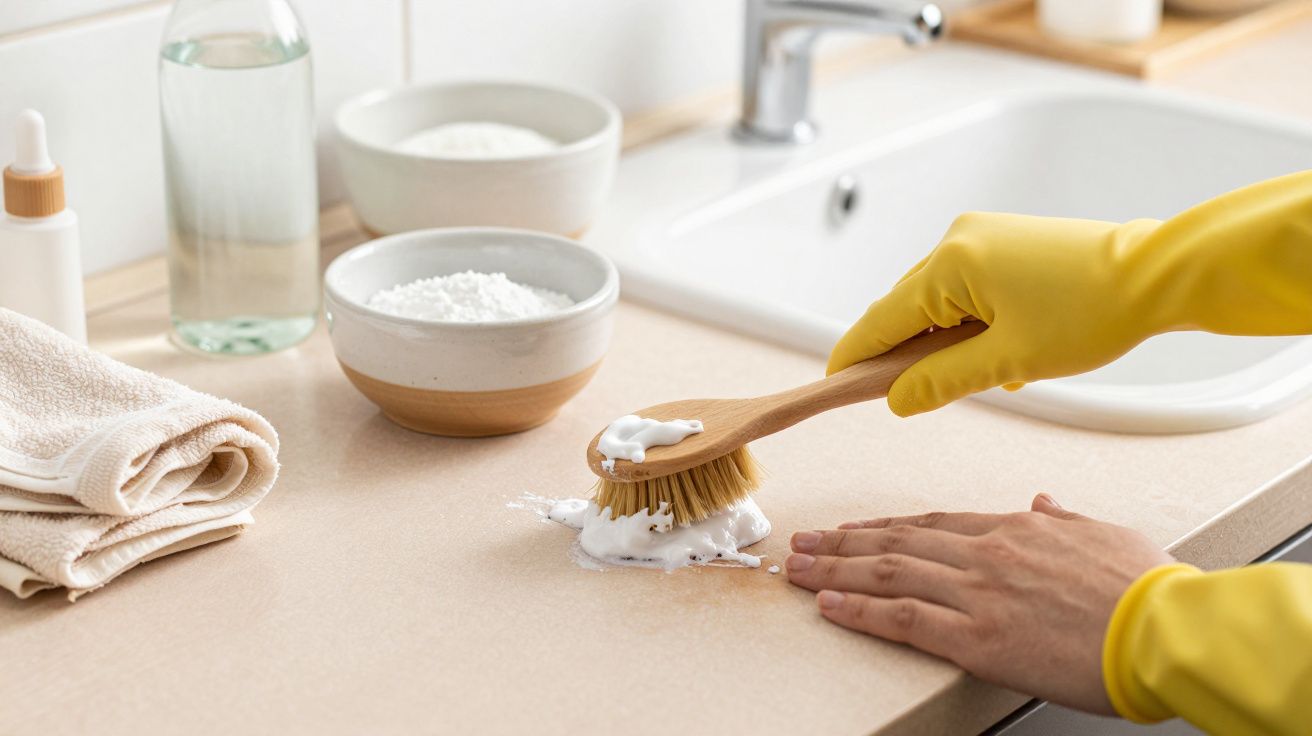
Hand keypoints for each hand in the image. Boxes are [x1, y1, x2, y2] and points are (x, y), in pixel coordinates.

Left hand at [785, 494, 1173, 713]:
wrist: (1168, 629)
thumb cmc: (1148, 590)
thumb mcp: (1106, 537)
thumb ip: (1065, 519)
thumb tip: (1044, 502)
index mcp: (1017, 529)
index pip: (932, 523)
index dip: (885, 527)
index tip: (855, 530)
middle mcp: (987, 553)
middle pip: (897, 543)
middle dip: (843, 543)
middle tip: (805, 543)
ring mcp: (978, 593)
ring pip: (887, 574)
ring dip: (835, 570)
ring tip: (798, 569)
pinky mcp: (977, 637)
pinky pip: (902, 619)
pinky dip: (858, 611)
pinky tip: (828, 607)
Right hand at [827, 170, 1311, 415]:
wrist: (1158, 274)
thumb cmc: (1093, 310)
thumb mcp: (1009, 361)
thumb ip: (941, 381)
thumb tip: (897, 399)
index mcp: (950, 265)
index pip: (880, 321)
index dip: (854, 358)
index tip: (832, 383)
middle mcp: (957, 241)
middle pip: (904, 308)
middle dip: (902, 353)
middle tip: (908, 397)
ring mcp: (981, 236)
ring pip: (935, 299)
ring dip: (941, 339)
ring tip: (979, 374)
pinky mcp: (1003, 241)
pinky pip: (963, 286)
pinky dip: (966, 321)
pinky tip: (995, 349)